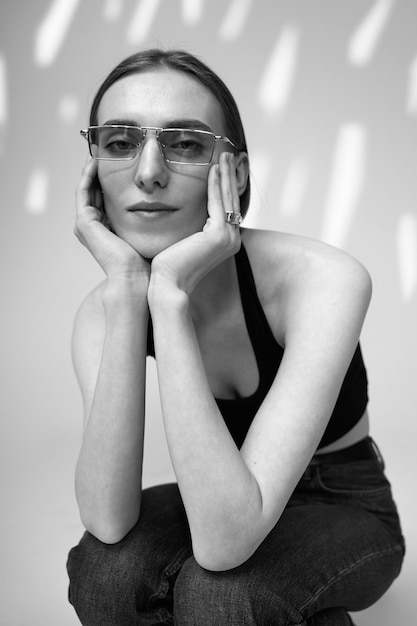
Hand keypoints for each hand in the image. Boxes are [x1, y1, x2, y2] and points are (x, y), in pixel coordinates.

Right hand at [75, 157, 149, 282]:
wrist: (139, 280)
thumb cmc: (150, 263)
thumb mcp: (154, 234)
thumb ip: (158, 219)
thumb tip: (176, 203)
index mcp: (106, 232)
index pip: (107, 199)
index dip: (114, 180)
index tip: (126, 163)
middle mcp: (93, 229)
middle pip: (95, 192)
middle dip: (102, 172)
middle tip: (110, 151)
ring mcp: (86, 226)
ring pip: (86, 189)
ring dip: (92, 169)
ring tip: (101, 151)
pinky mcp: (85, 223)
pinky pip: (83, 191)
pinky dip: (88, 175)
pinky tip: (98, 161)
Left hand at [150, 152, 241, 295]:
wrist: (167, 284)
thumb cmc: (169, 267)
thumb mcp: (183, 242)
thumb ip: (190, 228)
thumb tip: (182, 214)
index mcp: (225, 243)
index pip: (226, 208)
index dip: (224, 186)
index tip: (220, 168)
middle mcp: (232, 241)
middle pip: (231, 200)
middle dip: (229, 176)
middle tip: (227, 155)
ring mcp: (228, 238)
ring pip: (227, 198)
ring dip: (225, 174)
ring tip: (224, 156)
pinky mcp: (218, 235)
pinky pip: (218, 203)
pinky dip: (216, 184)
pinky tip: (213, 169)